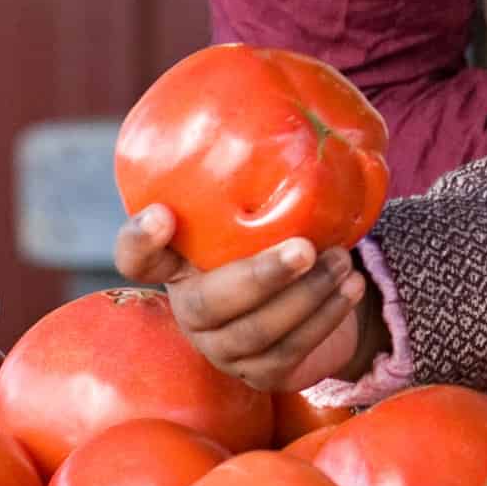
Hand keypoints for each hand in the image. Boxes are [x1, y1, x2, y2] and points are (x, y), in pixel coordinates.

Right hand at [115, 204, 384, 392]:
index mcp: (178, 264)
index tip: (162, 213)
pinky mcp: (258, 374)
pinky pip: (290, 351)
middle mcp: (190, 309)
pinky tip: (351, 288)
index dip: (140, 240)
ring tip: (343, 261)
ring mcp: (221, 347)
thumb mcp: (258, 217)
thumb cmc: (276, 242)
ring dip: (308, 295)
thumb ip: (257, 188)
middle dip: (260, 275)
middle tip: (305, 247)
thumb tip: (301, 111)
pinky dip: (326, 317)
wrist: (312, 302)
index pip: (135, 256)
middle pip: (209, 302)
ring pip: (258, 331)